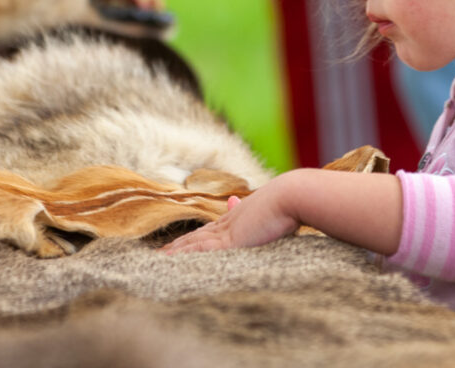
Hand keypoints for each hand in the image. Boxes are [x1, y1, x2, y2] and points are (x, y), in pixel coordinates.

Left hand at [162, 177, 298, 253]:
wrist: (293, 195)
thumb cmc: (293, 202)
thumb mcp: (274, 208)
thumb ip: (262, 212)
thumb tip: (242, 201)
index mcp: (241, 215)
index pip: (213, 229)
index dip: (198, 237)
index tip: (186, 242)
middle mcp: (230, 221)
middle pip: (198, 235)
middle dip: (181, 244)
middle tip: (163, 251)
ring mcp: (228, 230)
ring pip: (194, 242)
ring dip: (176, 250)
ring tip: (160, 258)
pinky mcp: (230, 240)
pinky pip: (199, 248)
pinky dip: (184, 254)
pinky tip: (170, 259)